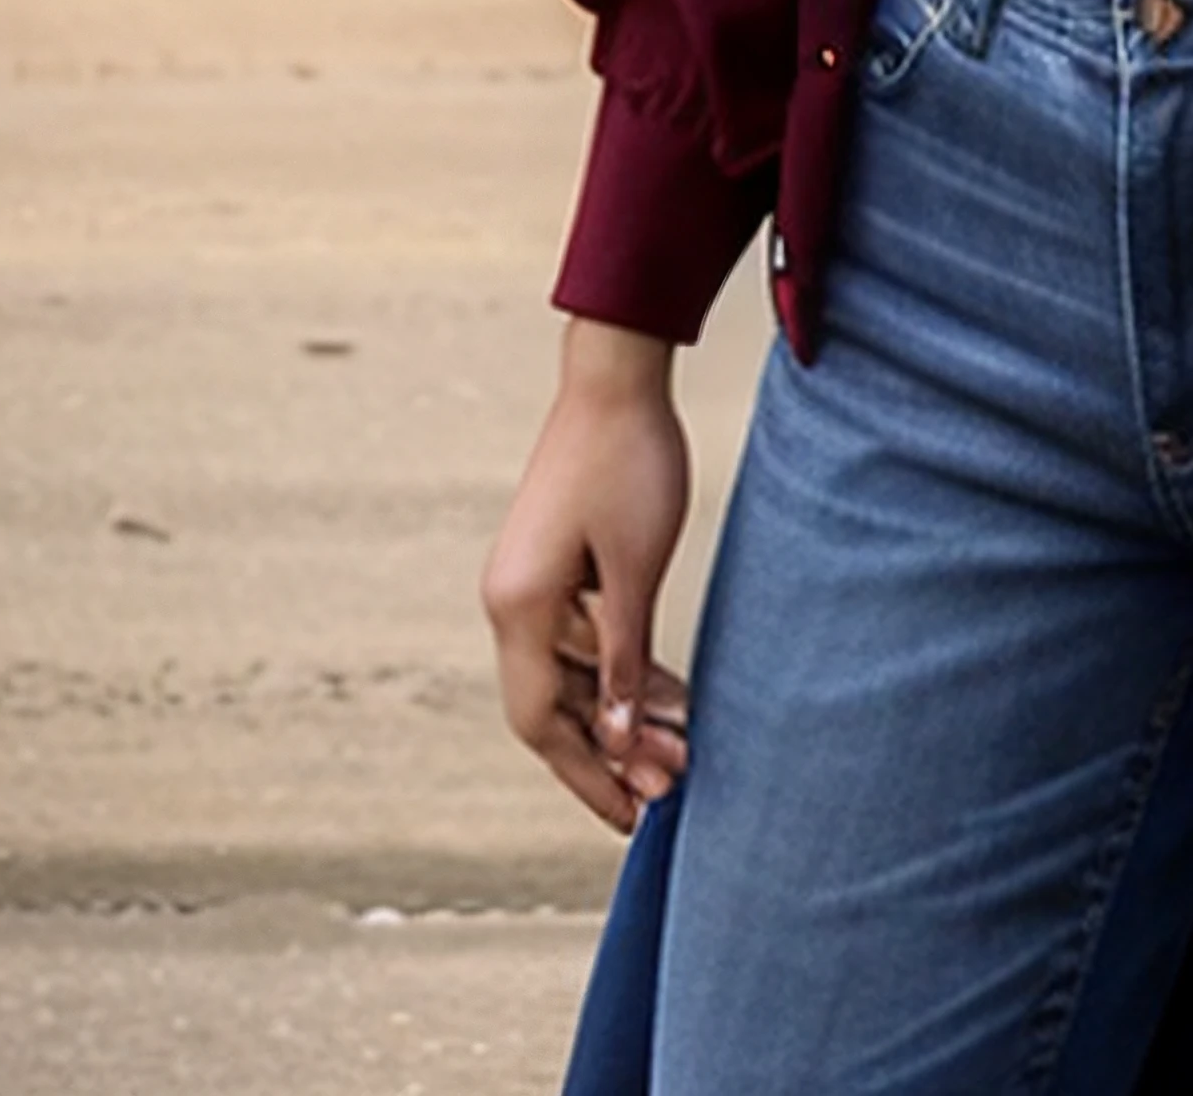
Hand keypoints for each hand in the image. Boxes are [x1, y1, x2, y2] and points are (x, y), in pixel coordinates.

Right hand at [481, 317, 692, 831]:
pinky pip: (581, 638)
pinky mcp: (553, 563)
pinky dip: (620, 669)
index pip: (543, 722)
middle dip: (610, 753)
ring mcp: (527, 582)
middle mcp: (510, 602)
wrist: (616, 375)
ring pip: (571, 674)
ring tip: (682, 746)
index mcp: (520, 607)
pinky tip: (668, 694)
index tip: (631, 818)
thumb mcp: (636, 570)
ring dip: (620, 712)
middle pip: (554, 706)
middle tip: (670, 790)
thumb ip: (624, 657)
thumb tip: (616, 738)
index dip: (586, 775)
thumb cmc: (630, 462)